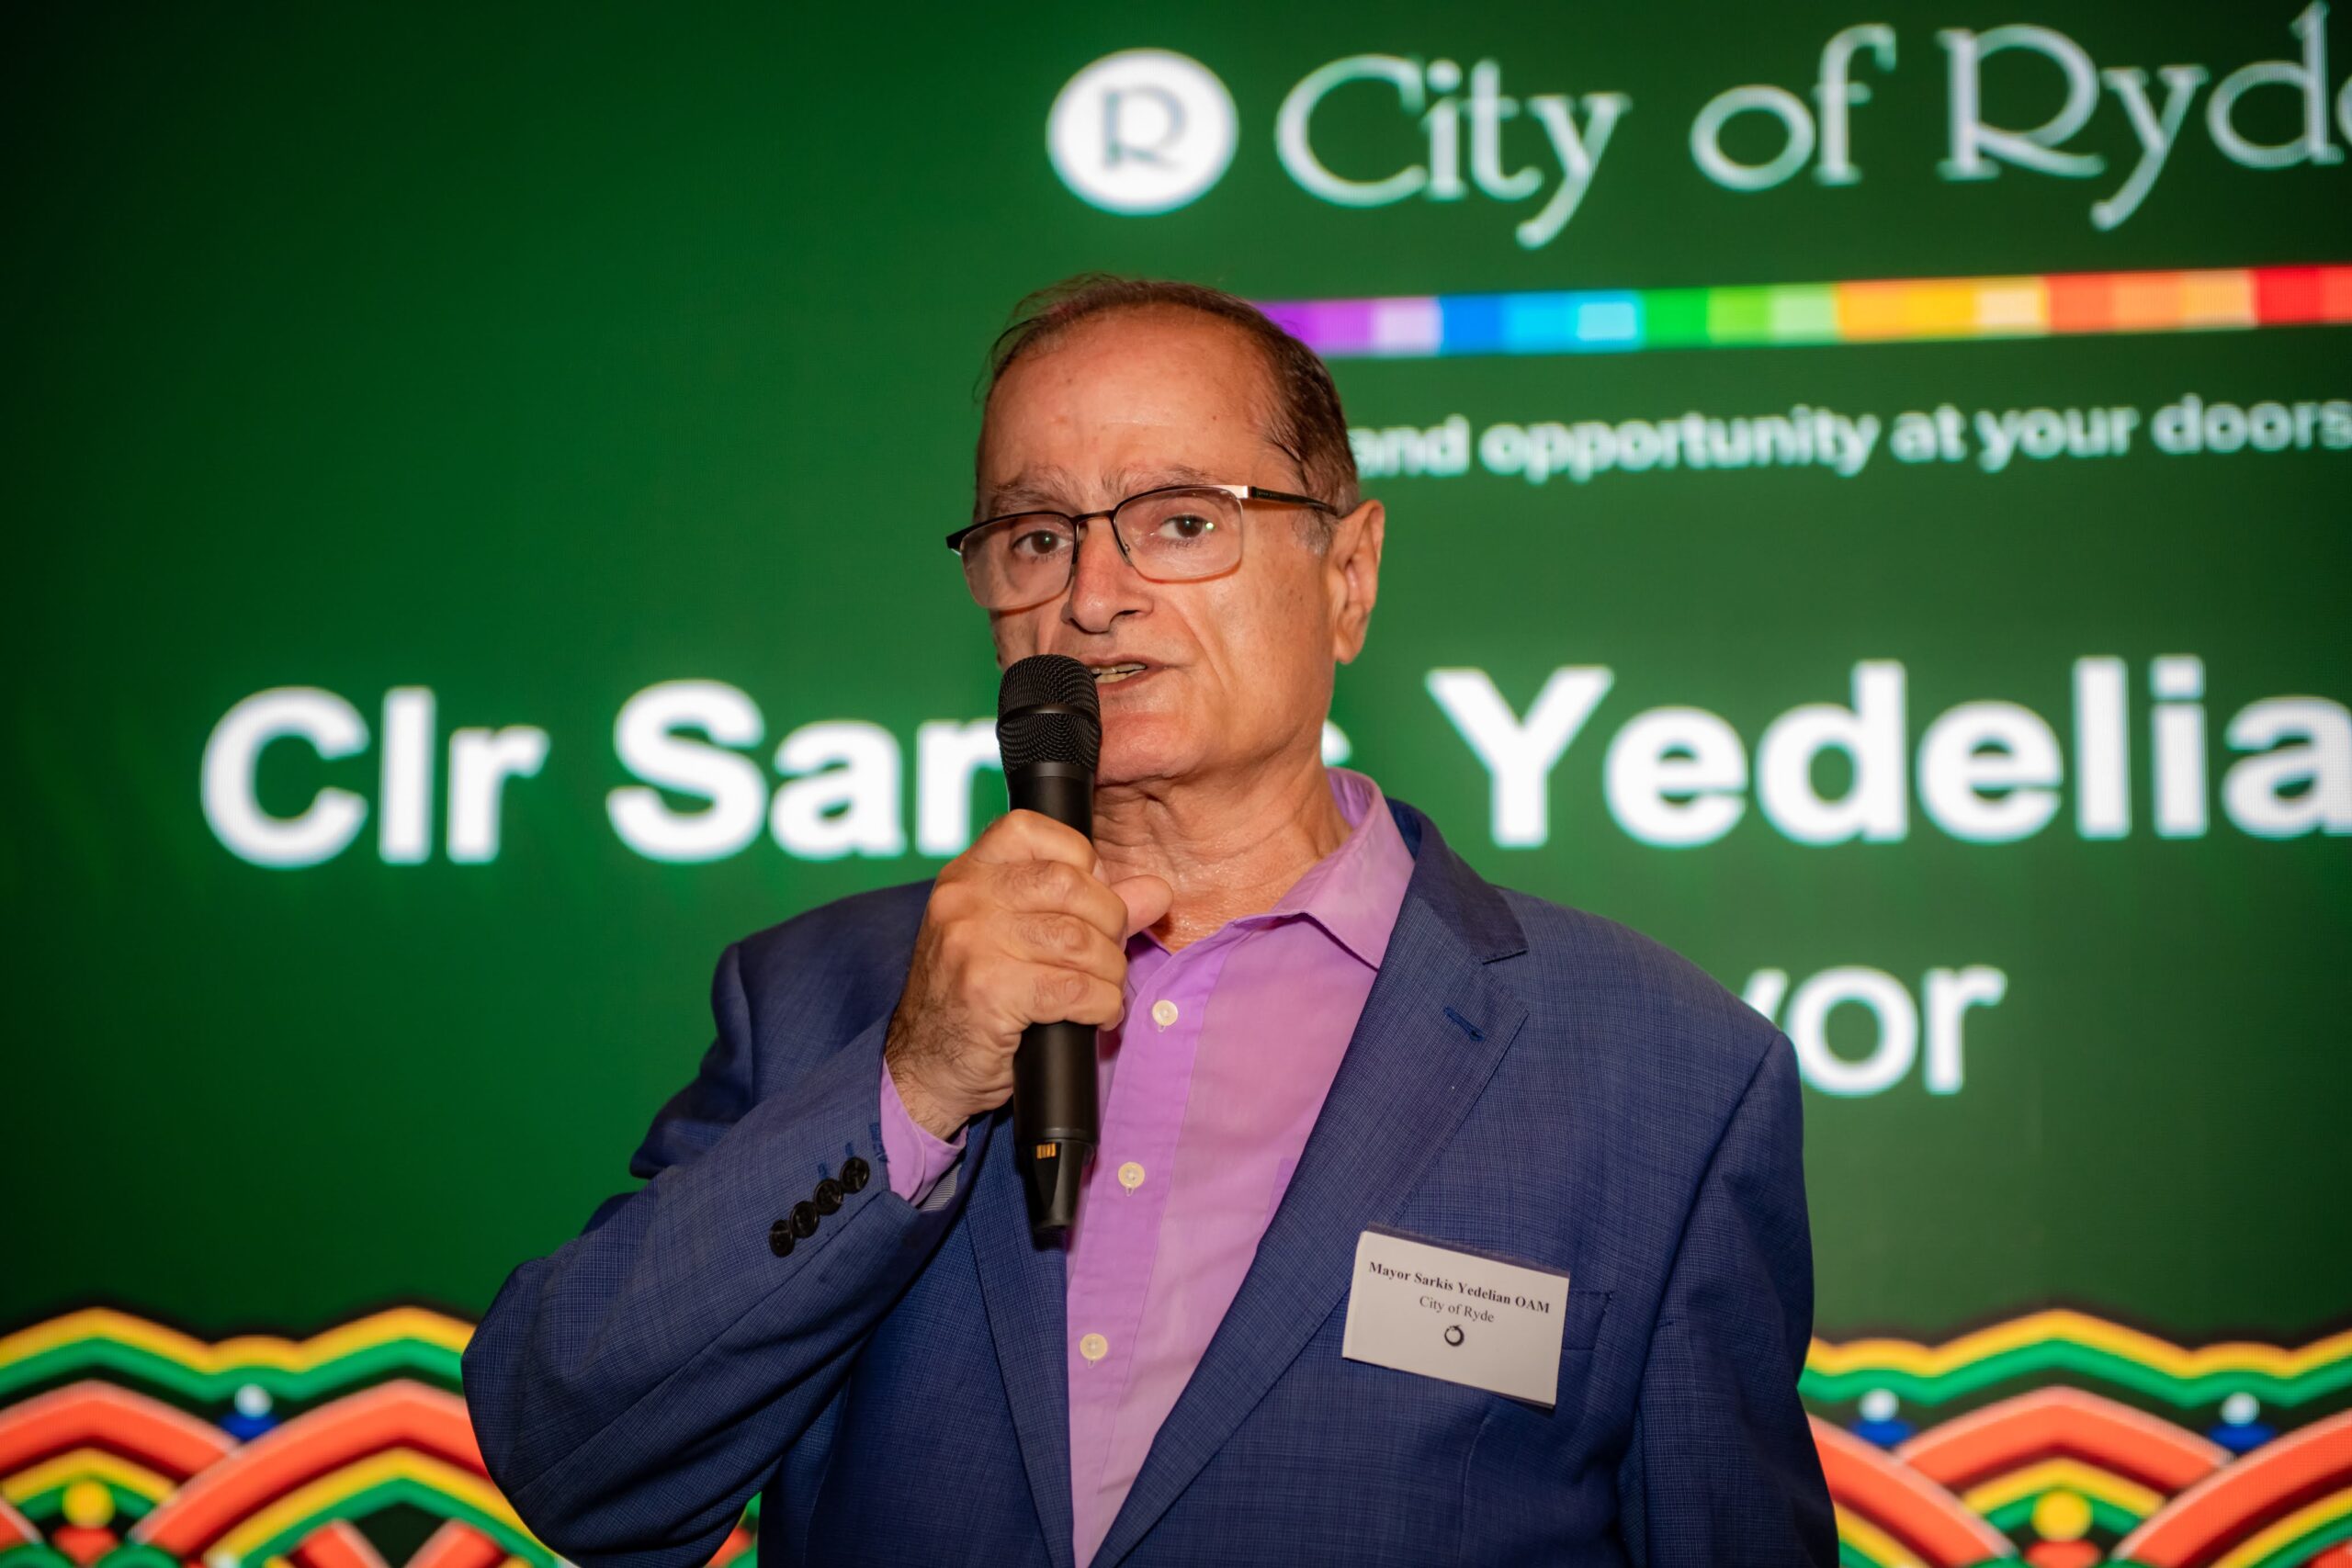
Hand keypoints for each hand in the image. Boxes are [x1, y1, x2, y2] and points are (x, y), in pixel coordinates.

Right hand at [885, 811, 1171, 1141]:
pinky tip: (1097, 1015)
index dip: (1083, 863)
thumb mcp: (1021, 938)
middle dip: (1109, 924)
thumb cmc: (977, 998)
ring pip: (1079, 940)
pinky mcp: (987, 990)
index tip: (1091, 904)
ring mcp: (971, 942)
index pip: (1037, 831)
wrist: (924, 1066)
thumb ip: (1091, 908)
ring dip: (1109, 972)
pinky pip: (1074, 988)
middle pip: (1071, 885)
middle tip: (1107, 956)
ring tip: (1103, 989)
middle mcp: (963, 898)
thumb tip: (1157, 890)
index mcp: (968, 873)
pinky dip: (1102, 1005)